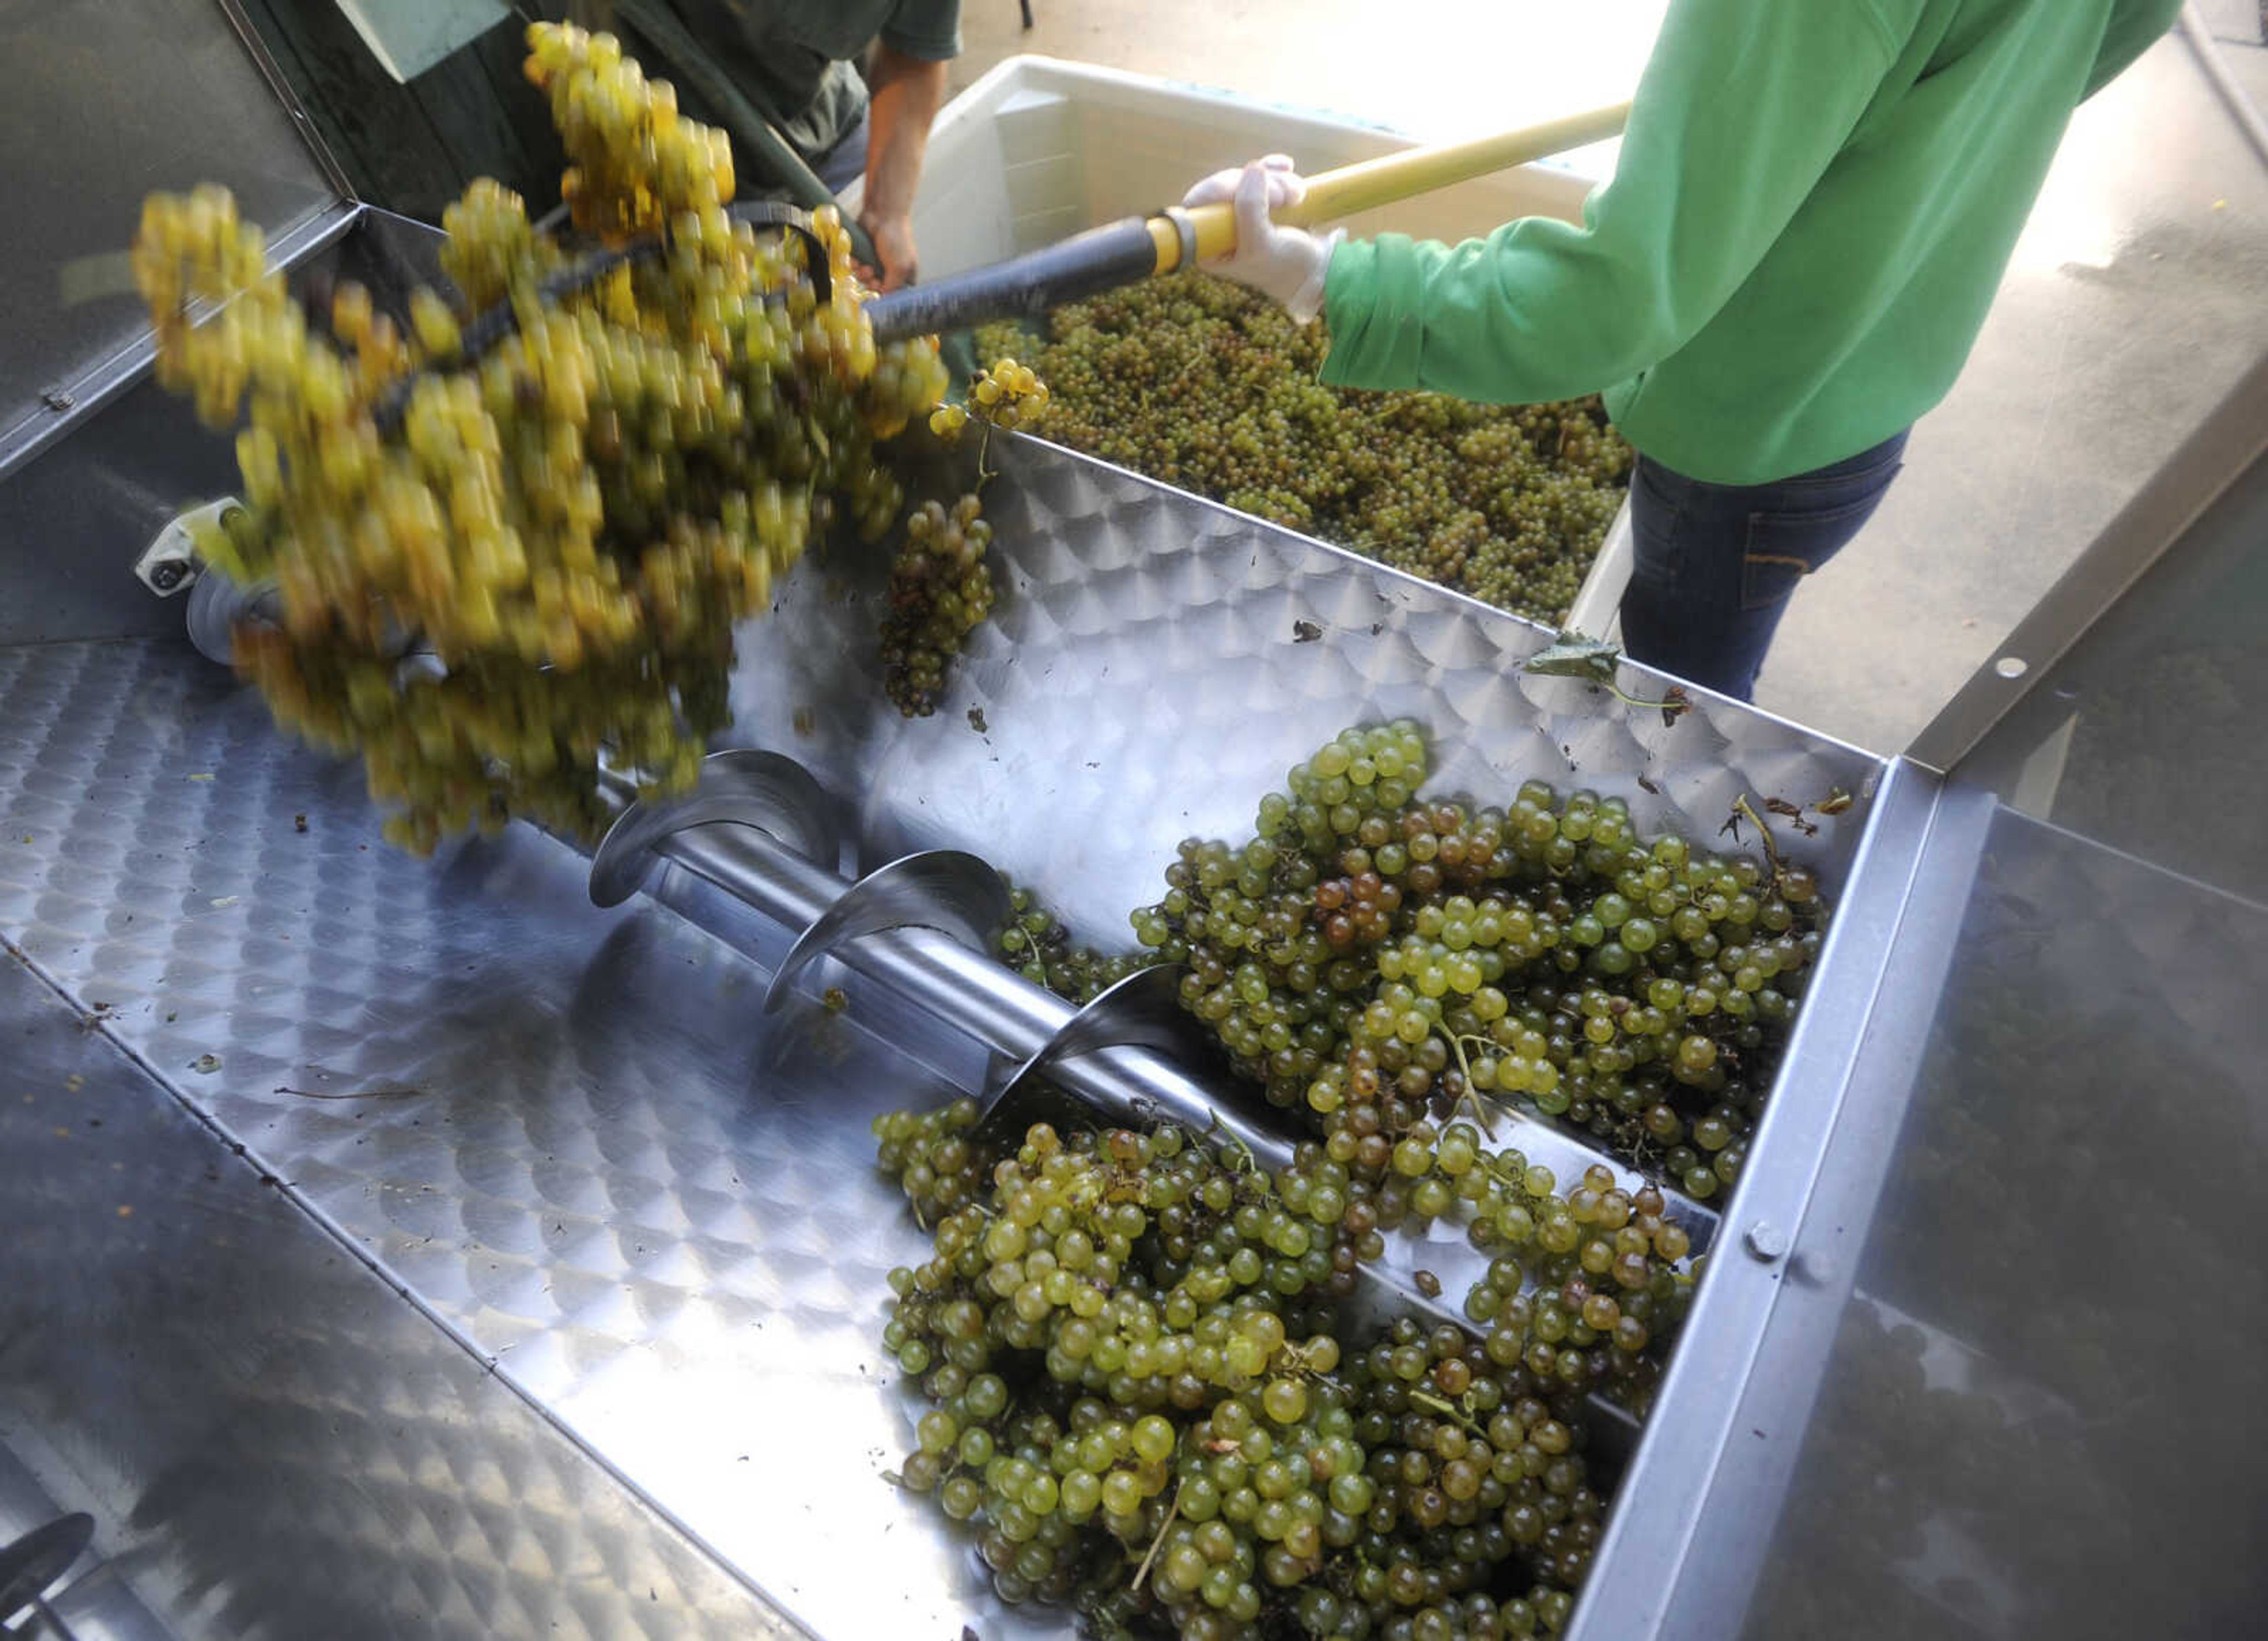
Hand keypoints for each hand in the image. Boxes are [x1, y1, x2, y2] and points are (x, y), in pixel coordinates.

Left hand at [856, 209, 918, 291]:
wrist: (882, 214)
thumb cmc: (896, 238)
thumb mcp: (899, 267)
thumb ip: (893, 287)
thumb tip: (883, 297)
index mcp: (905, 275)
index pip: (895, 295)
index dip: (886, 294)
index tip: (880, 288)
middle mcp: (890, 271)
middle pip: (876, 289)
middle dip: (871, 282)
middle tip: (871, 272)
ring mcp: (876, 263)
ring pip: (863, 279)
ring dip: (861, 273)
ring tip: (864, 264)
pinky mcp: (863, 255)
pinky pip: (854, 267)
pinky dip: (853, 263)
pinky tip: (855, 258)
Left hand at [1180, 155, 1341, 322]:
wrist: (1316, 268)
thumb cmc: (1284, 267)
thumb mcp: (1262, 245)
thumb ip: (1250, 210)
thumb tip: (1252, 169)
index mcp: (1209, 243)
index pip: (1197, 202)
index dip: (1220, 188)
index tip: (1245, 188)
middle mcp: (1220, 226)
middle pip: (1225, 184)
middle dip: (1258, 185)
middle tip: (1283, 199)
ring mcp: (1241, 210)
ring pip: (1247, 176)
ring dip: (1276, 180)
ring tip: (1295, 197)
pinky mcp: (1260, 199)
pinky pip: (1262, 172)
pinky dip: (1277, 170)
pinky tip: (1287, 168)